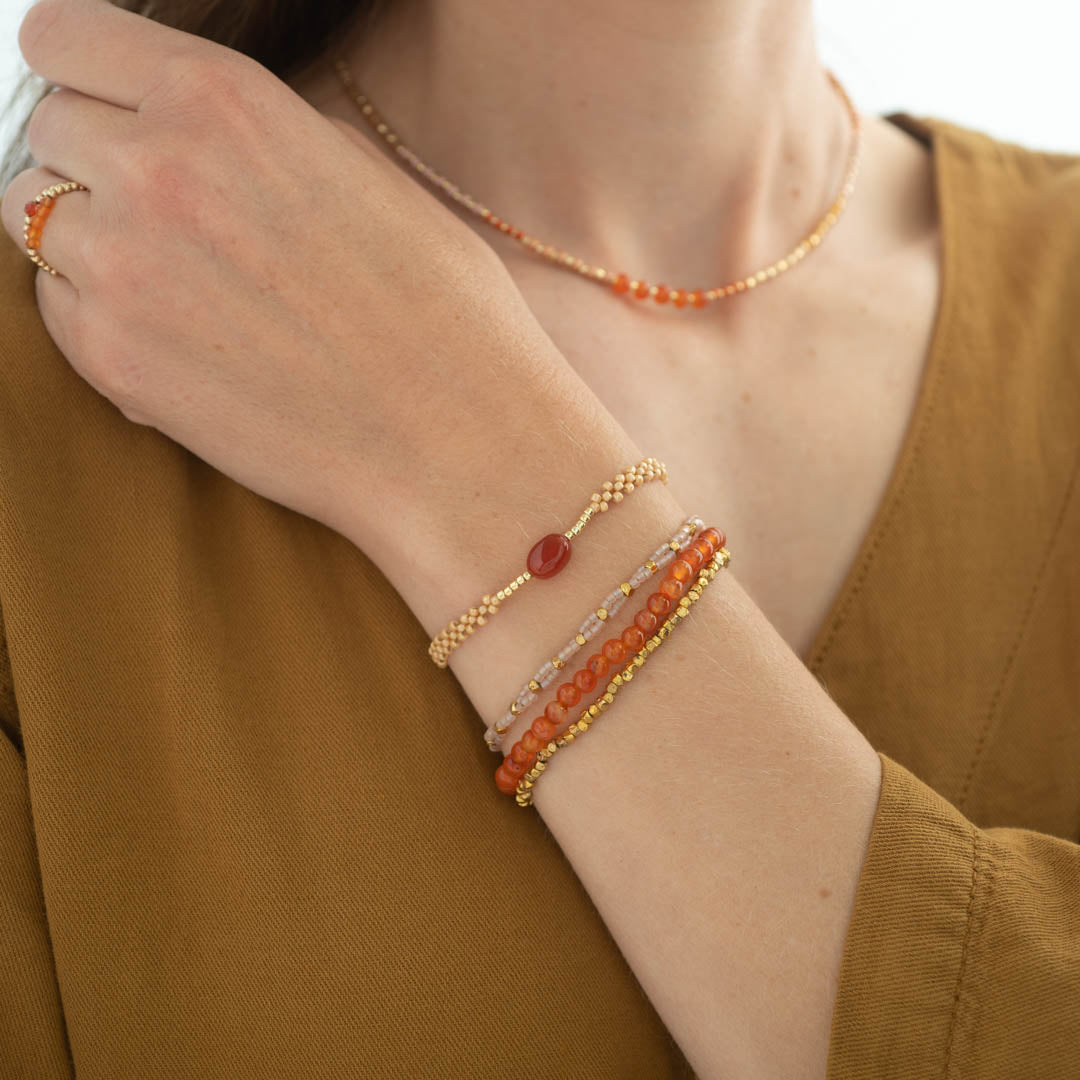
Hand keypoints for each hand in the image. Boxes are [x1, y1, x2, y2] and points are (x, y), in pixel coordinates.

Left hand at [1, 0, 578, 566]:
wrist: (457, 443)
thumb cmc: (443, 314)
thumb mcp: (367, 177)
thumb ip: (261, 135)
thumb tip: (196, 131)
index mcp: (224, 103)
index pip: (62, 40)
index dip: (83, 75)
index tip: (106, 109)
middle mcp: (155, 170)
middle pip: (49, 131)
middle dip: (96, 164)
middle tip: (168, 220)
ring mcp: (123, 270)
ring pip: (38, 223)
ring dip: (95, 245)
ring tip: (182, 289)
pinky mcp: (114, 362)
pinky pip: (59, 310)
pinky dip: (102, 318)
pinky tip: (184, 343)